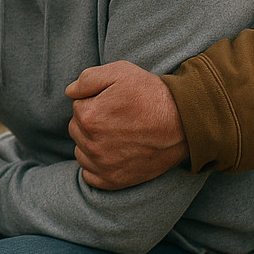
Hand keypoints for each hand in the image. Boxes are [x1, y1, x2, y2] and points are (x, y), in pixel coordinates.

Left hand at [66, 61, 189, 189]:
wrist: (184, 124)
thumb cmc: (151, 95)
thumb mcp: (120, 72)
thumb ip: (87, 78)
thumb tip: (70, 92)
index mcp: (89, 116)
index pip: (77, 105)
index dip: (95, 100)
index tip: (115, 102)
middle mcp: (92, 144)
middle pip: (76, 128)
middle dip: (91, 121)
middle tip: (118, 117)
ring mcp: (103, 165)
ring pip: (81, 150)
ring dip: (92, 142)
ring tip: (118, 134)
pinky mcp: (113, 181)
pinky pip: (89, 174)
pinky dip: (97, 165)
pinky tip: (114, 153)